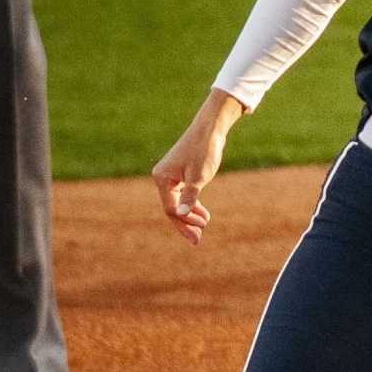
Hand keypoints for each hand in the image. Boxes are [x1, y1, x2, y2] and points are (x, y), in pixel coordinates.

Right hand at [153, 94, 239, 244]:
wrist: (209, 130)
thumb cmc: (204, 152)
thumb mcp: (199, 178)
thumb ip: (190, 197)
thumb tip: (180, 214)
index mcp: (162, 178)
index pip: (170, 208)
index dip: (185, 221)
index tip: (202, 229)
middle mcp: (162, 177)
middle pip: (171, 208)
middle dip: (185, 224)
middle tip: (197, 241)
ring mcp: (170, 176)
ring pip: (177, 202)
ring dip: (189, 216)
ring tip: (203, 228)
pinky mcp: (180, 174)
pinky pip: (182, 194)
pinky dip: (192, 205)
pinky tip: (203, 214)